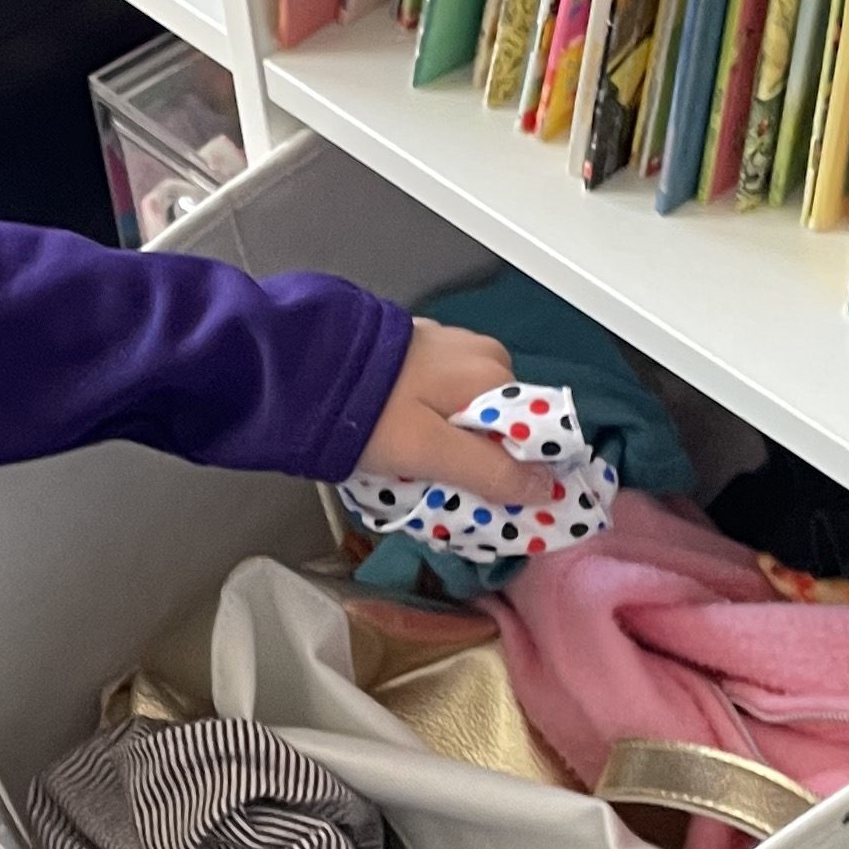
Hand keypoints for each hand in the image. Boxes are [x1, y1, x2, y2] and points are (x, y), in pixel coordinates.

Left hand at [348, 317, 562, 509]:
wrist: (299, 368)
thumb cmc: (369, 415)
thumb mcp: (431, 453)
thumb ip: (491, 471)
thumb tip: (549, 488)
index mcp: (495, 374)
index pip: (531, 432)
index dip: (515, 471)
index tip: (489, 502)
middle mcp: (481, 353)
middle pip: (499, 423)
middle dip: (477, 459)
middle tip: (443, 490)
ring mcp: (447, 347)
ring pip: (467, 412)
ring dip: (450, 443)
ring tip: (414, 468)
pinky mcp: (416, 350)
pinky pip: (439, 397)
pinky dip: (428, 422)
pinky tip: (400, 439)